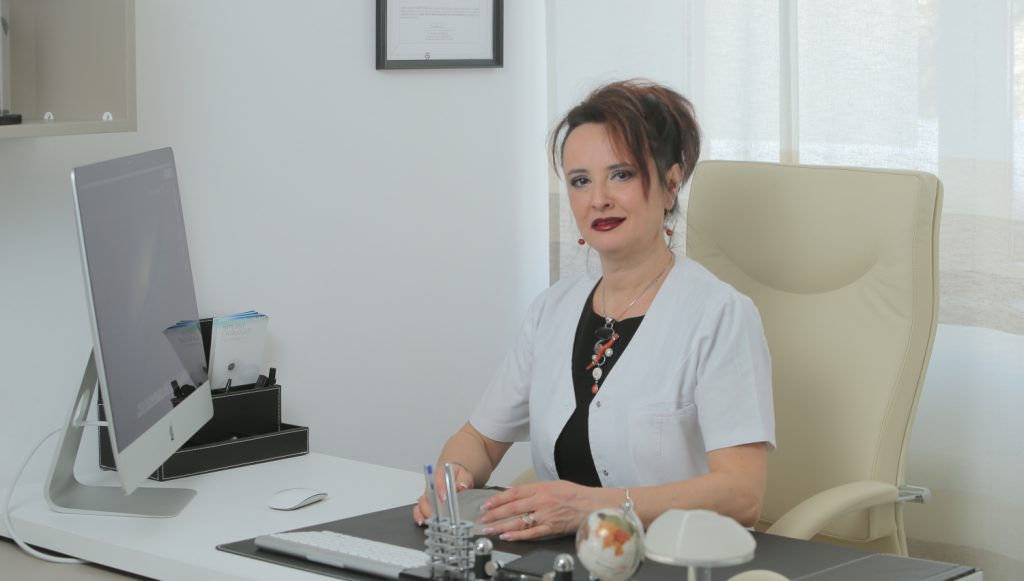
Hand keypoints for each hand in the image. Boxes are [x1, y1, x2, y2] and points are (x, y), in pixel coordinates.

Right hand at [412, 462, 474, 524]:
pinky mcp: (426, 503)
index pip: (438, 478)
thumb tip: (461, 485)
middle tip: (439, 513)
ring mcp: (428, 494)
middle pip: (428, 493)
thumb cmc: (458, 476)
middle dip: (432, 504)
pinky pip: (419, 508)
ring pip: (422, 502)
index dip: (440, 488)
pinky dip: (419, 515)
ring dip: (425, 511)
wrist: (455, 477)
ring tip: (431, 520)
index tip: (444, 497)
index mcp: (440, 473)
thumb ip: (463, 480)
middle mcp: (431, 484)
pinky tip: (422, 521)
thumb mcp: (464, 475)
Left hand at [476, 480, 597, 540]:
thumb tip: (518, 493)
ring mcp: (545, 515)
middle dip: (494, 514)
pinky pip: (532, 533)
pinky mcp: (551, 528)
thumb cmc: (575, 494)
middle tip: (482, 518)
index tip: (486, 504)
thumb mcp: (553, 485)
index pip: (513, 493)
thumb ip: (536, 489)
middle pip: (512, 508)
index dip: (497, 499)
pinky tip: (508, 537)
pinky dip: (518, 536)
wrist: (593, 505)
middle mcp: (541, 500)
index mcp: (540, 487)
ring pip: (518, 521)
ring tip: (489, 529)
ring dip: (501, 526)